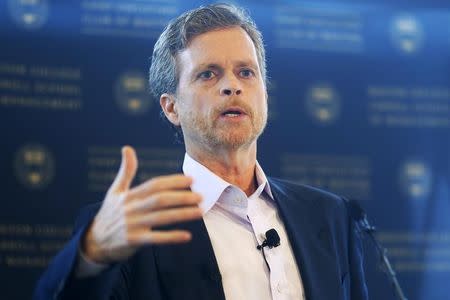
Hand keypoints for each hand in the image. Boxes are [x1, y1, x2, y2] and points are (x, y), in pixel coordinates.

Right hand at [82, 146, 201, 263]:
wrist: (94, 241)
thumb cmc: (110, 213)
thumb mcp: (114, 191)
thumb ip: (126, 171)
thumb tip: (127, 148)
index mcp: (129, 195)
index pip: (154, 185)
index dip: (173, 181)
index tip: (191, 179)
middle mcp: (131, 208)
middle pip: (160, 200)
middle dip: (182, 197)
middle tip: (200, 196)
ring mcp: (132, 225)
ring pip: (161, 218)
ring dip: (182, 214)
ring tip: (200, 211)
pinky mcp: (134, 241)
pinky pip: (156, 239)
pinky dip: (172, 237)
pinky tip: (187, 236)